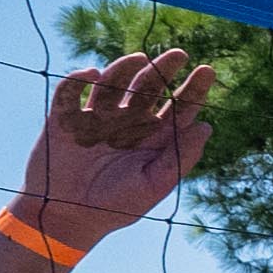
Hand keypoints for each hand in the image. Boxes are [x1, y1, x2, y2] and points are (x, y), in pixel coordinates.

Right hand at [14, 50, 216, 248]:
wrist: (66, 217)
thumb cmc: (115, 206)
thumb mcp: (153, 185)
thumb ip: (179, 158)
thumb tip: (206, 127)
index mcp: (153, 137)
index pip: (178, 107)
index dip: (193, 89)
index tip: (207, 71)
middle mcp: (128, 122)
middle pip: (149, 87)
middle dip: (163, 69)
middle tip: (179, 54)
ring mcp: (96, 117)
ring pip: (113, 82)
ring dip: (125, 67)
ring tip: (141, 58)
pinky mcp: (65, 118)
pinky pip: (70, 91)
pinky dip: (79, 79)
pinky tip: (93, 74)